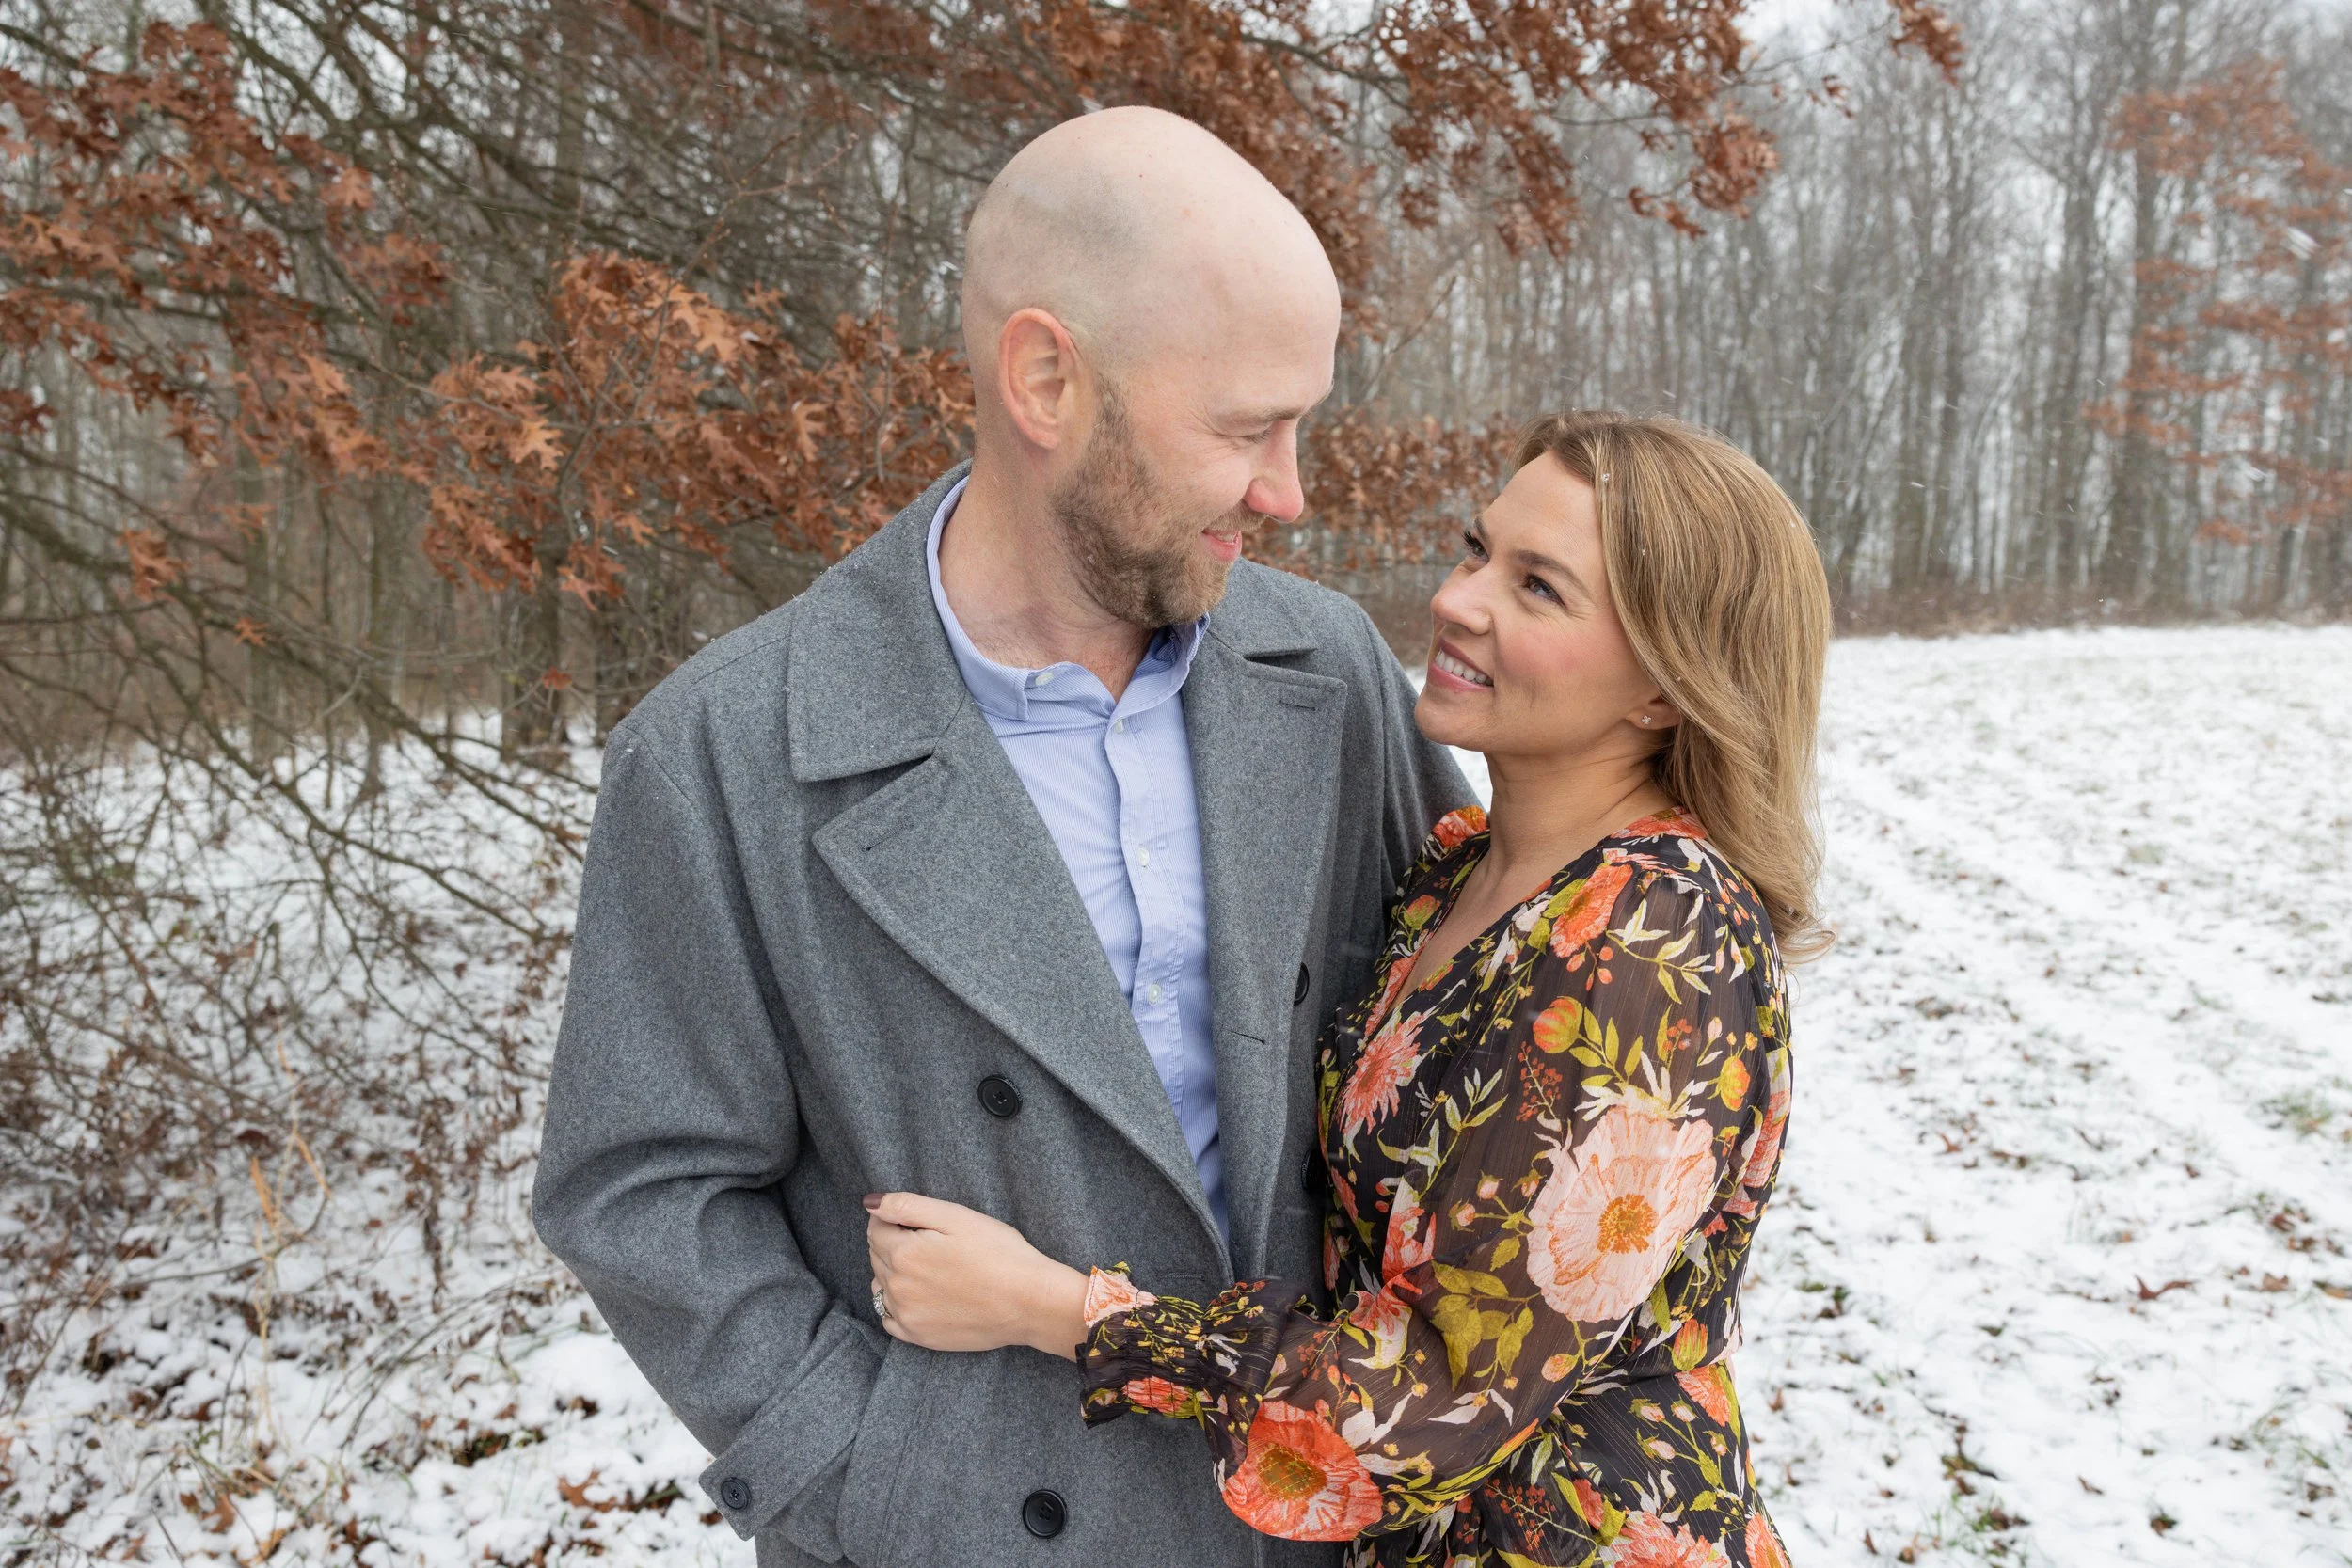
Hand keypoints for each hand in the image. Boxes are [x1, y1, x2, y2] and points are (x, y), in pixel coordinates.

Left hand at [865, 1192, 1089, 1359]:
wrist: (1031, 1303)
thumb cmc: (1000, 1254)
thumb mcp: (957, 1217)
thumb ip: (907, 1206)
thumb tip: (870, 1203)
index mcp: (904, 1253)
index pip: (876, 1228)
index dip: (897, 1220)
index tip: (923, 1223)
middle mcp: (898, 1287)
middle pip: (877, 1256)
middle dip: (895, 1244)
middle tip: (934, 1243)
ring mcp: (907, 1316)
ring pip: (881, 1286)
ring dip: (895, 1273)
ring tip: (932, 1269)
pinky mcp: (919, 1337)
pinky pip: (889, 1318)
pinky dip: (898, 1304)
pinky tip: (924, 1296)